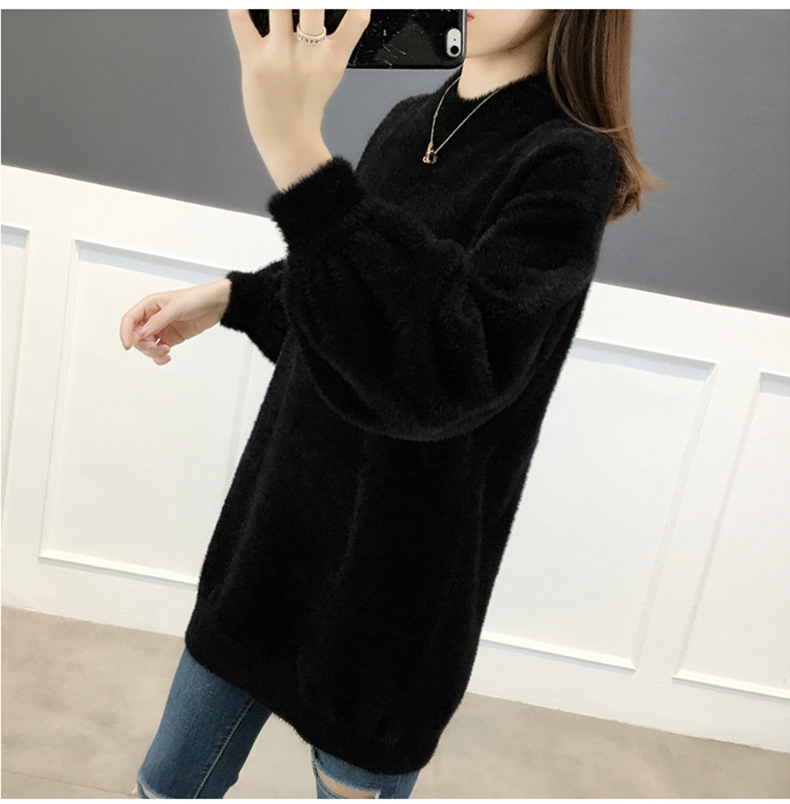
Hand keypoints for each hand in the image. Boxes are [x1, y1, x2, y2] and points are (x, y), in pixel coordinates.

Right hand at [119, 279, 230, 365]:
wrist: (216, 304)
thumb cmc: (197, 298)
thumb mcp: (176, 308)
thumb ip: (158, 321)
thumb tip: (140, 334)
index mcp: (149, 305)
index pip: (130, 320)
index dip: (125, 333)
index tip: (128, 346)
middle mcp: (153, 318)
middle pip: (137, 337)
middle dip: (144, 346)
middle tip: (157, 348)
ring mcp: (162, 329)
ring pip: (147, 346)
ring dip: (153, 353)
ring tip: (166, 353)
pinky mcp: (171, 338)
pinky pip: (159, 351)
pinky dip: (160, 357)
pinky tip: (167, 357)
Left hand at [227, 9, 370, 156]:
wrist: (289, 142)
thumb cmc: (306, 107)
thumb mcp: (329, 73)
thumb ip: (330, 42)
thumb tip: (321, 14)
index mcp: (332, 57)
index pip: (356, 18)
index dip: (357, 3)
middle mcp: (308, 54)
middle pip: (312, 4)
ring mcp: (280, 56)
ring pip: (277, 4)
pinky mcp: (254, 61)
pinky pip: (241, 22)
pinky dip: (237, 5)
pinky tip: (240, 0)